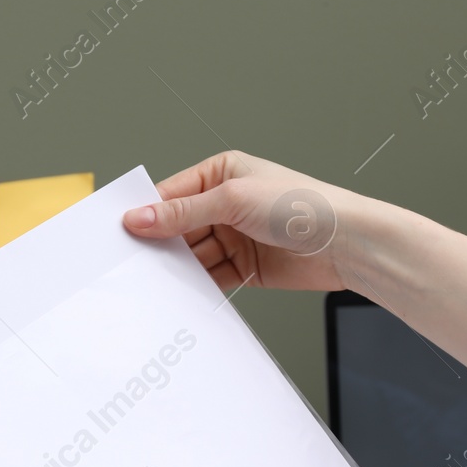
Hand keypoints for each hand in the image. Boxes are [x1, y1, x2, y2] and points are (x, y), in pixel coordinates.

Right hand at [122, 151, 369, 293]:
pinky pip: (211, 277)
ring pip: (193, 254)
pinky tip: (183, 292)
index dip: (147, 212)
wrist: (346, 243)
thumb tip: (139, 217)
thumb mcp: (231, 200)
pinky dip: (197, 285)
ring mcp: (236, 236)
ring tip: (157, 281)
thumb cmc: (302, 205)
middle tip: (134, 260)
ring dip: (178, 267)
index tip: (121, 231)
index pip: (172, 193)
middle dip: (160, 243)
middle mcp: (227, 204)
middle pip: (179, 226)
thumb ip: (181, 213)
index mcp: (222, 173)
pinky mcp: (246, 267)